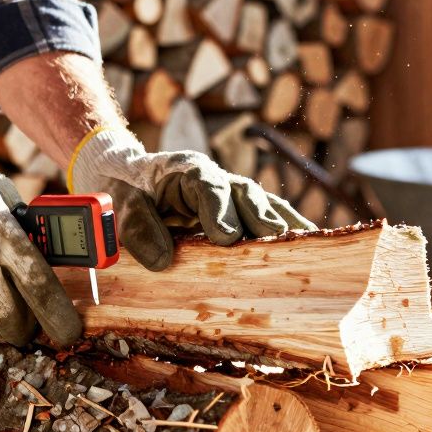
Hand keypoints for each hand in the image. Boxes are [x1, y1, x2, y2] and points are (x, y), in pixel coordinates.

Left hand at [68, 128, 315, 269]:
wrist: (124, 177)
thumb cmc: (124, 192)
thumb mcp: (120, 207)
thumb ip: (137, 228)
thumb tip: (162, 261)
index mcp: (185, 170)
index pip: (207, 186)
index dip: (219, 211)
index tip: (226, 238)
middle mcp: (215, 178)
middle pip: (244, 194)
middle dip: (259, 220)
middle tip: (273, 246)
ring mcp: (231, 194)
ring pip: (263, 204)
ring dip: (282, 227)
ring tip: (306, 249)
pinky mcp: (240, 212)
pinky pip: (269, 217)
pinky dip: (288, 230)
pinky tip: (311, 246)